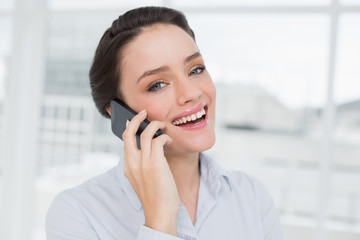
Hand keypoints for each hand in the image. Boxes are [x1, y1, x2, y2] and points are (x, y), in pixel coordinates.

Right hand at [122, 109, 178, 235]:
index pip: (125, 141)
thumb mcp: (142, 180)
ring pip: (146, 134)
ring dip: (156, 125)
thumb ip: (141, 165)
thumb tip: (149, 149)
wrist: (159, 212)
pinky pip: (158, 141)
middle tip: (144, 112)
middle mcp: (132, 163)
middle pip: (129, 133)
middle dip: (136, 118)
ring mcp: (143, 163)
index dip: (129, 128)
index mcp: (127, 167)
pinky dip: (165, 137)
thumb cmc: (155, 197)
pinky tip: (169, 140)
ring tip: (163, 125)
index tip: (134, 120)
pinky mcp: (155, 164)